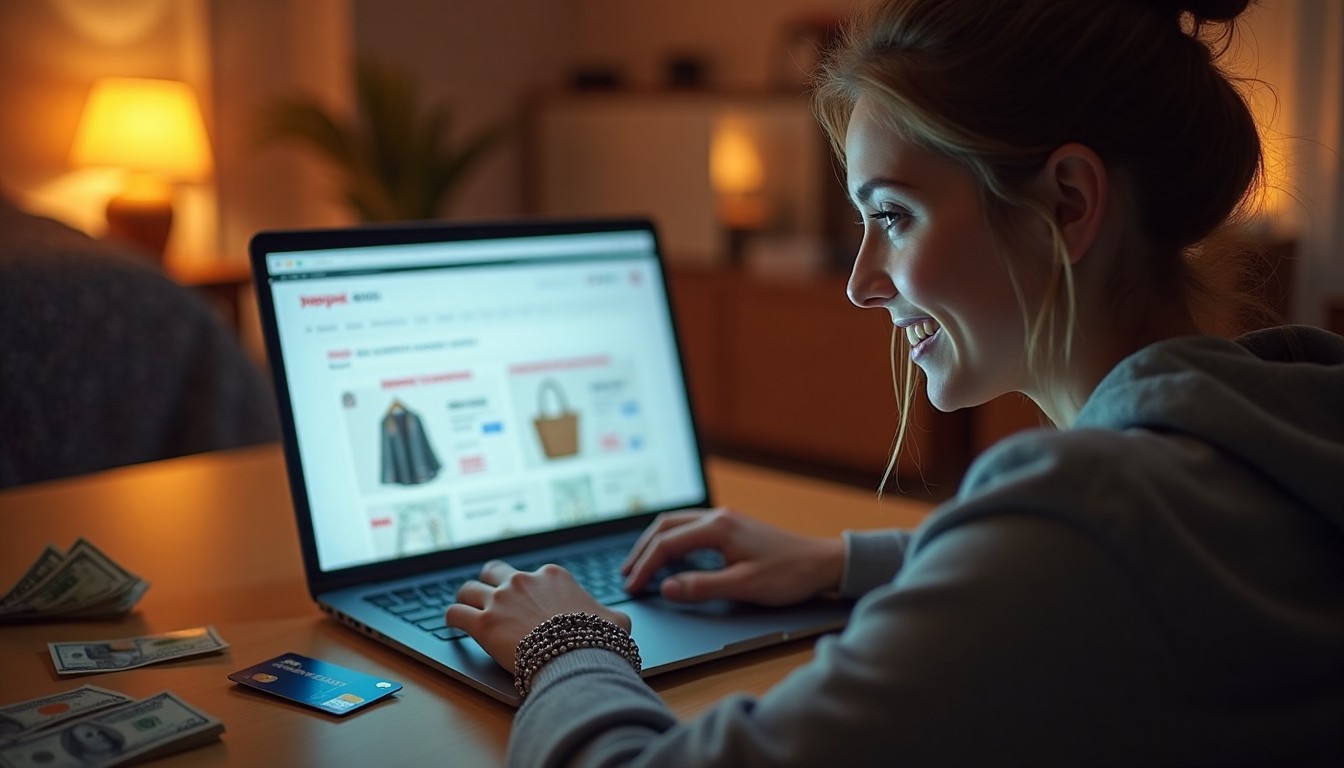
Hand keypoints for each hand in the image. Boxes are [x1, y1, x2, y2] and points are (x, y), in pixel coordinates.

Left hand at [445, 560, 629, 671]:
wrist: (579, 657)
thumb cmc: (599, 640)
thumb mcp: (615, 620)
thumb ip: (608, 614)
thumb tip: (614, 620)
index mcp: (552, 576)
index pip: (531, 575)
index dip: (526, 590)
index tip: (525, 605)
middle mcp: (523, 581)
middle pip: (493, 571)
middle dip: (489, 582)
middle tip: (488, 597)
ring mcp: (501, 600)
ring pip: (468, 589)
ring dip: (466, 599)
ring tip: (464, 610)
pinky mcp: (484, 623)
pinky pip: (455, 614)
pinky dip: (452, 618)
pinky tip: (453, 624)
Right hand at [620, 508, 844, 605]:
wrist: (823, 563)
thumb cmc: (788, 574)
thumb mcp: (743, 586)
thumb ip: (702, 587)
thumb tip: (666, 588)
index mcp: (718, 528)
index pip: (667, 545)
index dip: (645, 568)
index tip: (632, 588)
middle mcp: (718, 517)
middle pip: (665, 527)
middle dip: (642, 551)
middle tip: (627, 575)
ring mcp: (726, 520)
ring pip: (677, 524)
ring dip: (656, 543)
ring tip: (641, 565)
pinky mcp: (733, 527)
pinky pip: (691, 528)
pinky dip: (673, 541)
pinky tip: (671, 558)